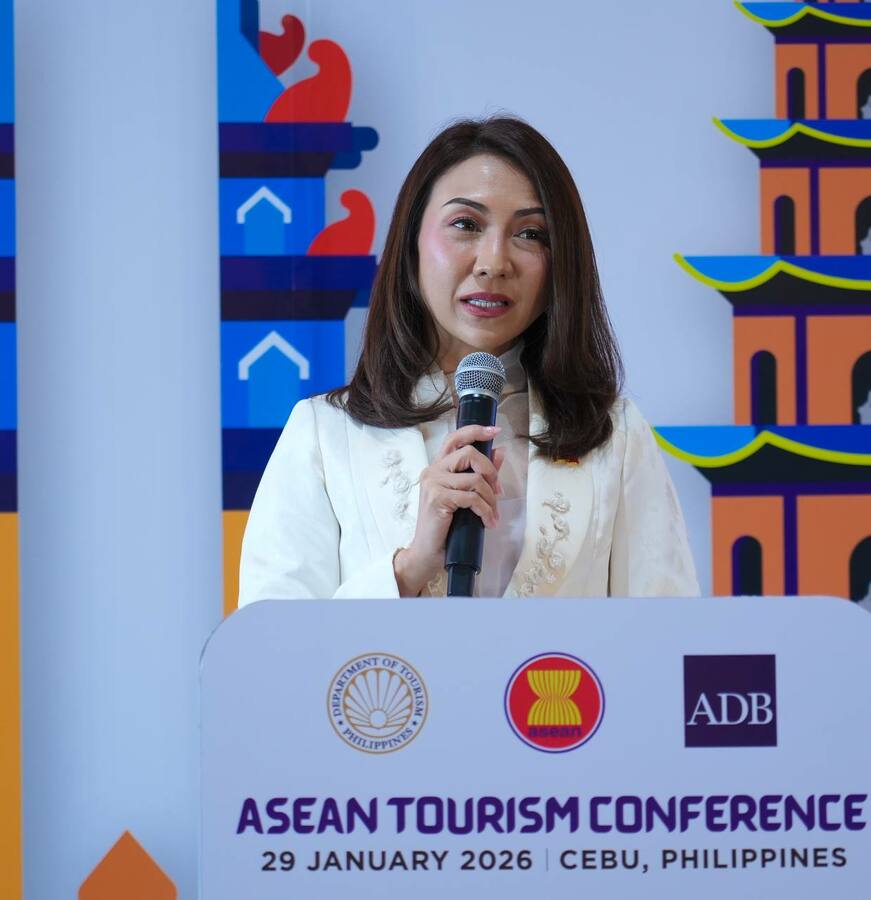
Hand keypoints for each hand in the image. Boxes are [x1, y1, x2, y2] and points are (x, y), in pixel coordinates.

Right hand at [394, 424, 503, 596]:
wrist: (427, 552)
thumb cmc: (445, 527)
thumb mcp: (465, 497)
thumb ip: (480, 474)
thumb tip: (499, 452)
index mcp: (437, 467)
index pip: (455, 439)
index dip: (476, 430)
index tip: (495, 430)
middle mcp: (432, 471)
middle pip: (469, 453)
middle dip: (490, 471)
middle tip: (499, 491)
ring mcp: (433, 484)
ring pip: (475, 478)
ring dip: (491, 499)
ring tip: (493, 515)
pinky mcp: (438, 498)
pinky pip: (472, 497)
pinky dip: (486, 510)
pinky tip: (488, 522)